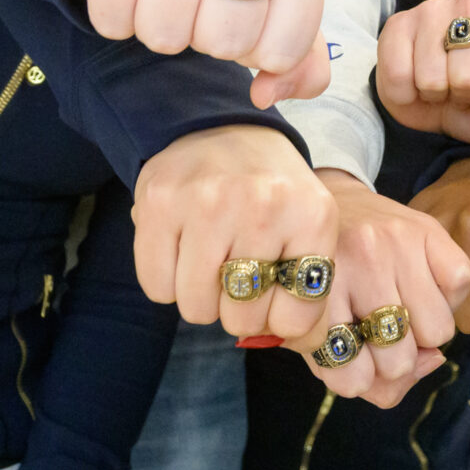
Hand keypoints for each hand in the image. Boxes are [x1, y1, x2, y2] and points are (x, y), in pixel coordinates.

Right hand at [63, 0, 330, 102]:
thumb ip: (300, 61)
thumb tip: (266, 94)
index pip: (285, 51)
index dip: (259, 53)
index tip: (247, 16)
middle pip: (225, 43)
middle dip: (207, 39)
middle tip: (200, 0)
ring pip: (165, 36)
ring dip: (160, 32)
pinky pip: (113, 21)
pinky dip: (117, 20)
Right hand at [133, 125, 337, 338]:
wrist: (223, 129)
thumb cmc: (271, 193)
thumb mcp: (308, 226)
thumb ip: (306, 289)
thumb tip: (280, 341)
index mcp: (311, 216)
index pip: (294, 318)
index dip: (279, 318)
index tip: (273, 295)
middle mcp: (262, 205)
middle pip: (240, 318)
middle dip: (236, 309)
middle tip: (236, 276)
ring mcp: (206, 201)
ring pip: (194, 308)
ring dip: (200, 297)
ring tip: (211, 261)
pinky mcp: (159, 202)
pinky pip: (157, 286)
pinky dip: (167, 281)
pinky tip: (182, 247)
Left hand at [284, 170, 469, 406]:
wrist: (332, 202)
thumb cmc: (326, 278)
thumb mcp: (319, 330)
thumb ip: (361, 376)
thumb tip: (431, 361)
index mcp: (316, 297)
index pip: (349, 378)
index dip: (357, 378)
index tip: (351, 355)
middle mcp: (355, 264)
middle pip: (399, 361)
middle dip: (395, 358)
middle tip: (380, 331)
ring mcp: (394, 243)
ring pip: (438, 332)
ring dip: (425, 330)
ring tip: (404, 305)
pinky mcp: (427, 228)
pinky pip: (461, 286)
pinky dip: (448, 294)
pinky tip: (423, 283)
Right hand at [375, 0, 469, 144]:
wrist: (434, 106)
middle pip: (469, 75)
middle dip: (465, 93)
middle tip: (464, 87)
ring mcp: (434, 9)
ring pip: (432, 77)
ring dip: (435, 92)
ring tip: (442, 83)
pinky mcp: (398, 22)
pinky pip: (398, 75)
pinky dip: (405, 93)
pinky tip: (414, 81)